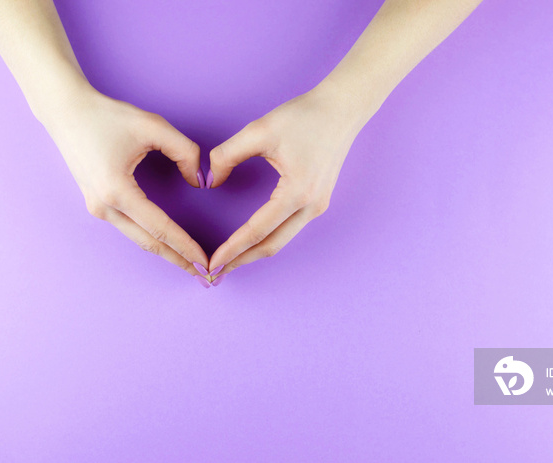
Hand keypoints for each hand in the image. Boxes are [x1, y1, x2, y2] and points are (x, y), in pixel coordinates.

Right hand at [42, 86, 208, 275]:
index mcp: (117, 191)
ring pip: (138, 238)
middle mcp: (104, 206)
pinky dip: (151, 240)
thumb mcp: (153, 127)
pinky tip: (169, 245)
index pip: (161, 228)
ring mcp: (97, 208)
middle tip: (204, 276)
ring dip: (166, 253)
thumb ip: (185, 152)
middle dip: (178, 261)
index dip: (186, 247)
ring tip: (190, 264)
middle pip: (149, 243)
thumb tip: (199, 181)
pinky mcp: (97, 204)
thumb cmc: (108, 117)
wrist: (66, 112)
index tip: (205, 263)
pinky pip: (130, 228)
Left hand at [205, 84, 367, 280]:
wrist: (342, 109)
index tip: (211, 262)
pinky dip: (268, 239)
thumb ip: (227, 155)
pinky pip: (290, 228)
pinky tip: (251, 240)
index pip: (257, 230)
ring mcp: (318, 206)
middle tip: (215, 272)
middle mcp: (311, 206)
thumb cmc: (304, 116)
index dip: (232, 249)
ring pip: (282, 240)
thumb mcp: (259, 131)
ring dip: (254, 252)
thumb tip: (210, 181)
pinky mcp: (318, 201)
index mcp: (297, 192)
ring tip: (229, 260)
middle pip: (271, 246)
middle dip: (241, 261)